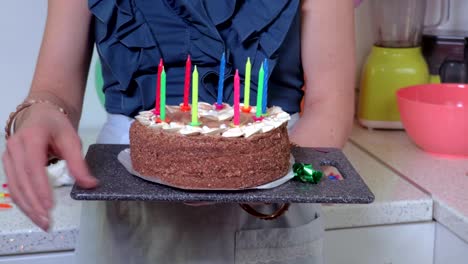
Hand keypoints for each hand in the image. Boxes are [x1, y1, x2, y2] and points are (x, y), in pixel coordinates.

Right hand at [2, 104, 97, 230]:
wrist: (41, 114)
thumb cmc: (57, 126)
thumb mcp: (72, 139)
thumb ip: (78, 163)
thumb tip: (90, 185)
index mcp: (31, 137)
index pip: (33, 166)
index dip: (40, 187)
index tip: (49, 205)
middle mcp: (15, 147)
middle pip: (21, 180)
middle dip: (33, 203)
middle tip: (47, 221)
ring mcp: (8, 156)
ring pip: (14, 186)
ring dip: (27, 206)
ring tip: (41, 222)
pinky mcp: (8, 164)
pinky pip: (13, 186)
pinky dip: (22, 201)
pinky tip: (33, 212)